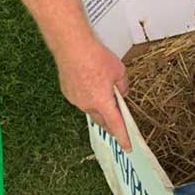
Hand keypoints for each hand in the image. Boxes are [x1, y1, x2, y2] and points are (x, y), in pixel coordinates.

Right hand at [57, 37, 131, 151]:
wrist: (73, 47)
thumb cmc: (96, 58)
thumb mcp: (119, 72)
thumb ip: (123, 86)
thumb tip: (121, 93)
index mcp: (103, 102)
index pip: (116, 125)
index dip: (122, 137)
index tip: (127, 147)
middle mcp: (88, 105)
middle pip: (102, 121)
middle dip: (110, 125)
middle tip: (117, 127)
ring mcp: (76, 99)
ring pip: (90, 110)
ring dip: (98, 109)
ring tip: (105, 102)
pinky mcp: (68, 92)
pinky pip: (81, 100)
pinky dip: (88, 98)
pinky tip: (90, 87)